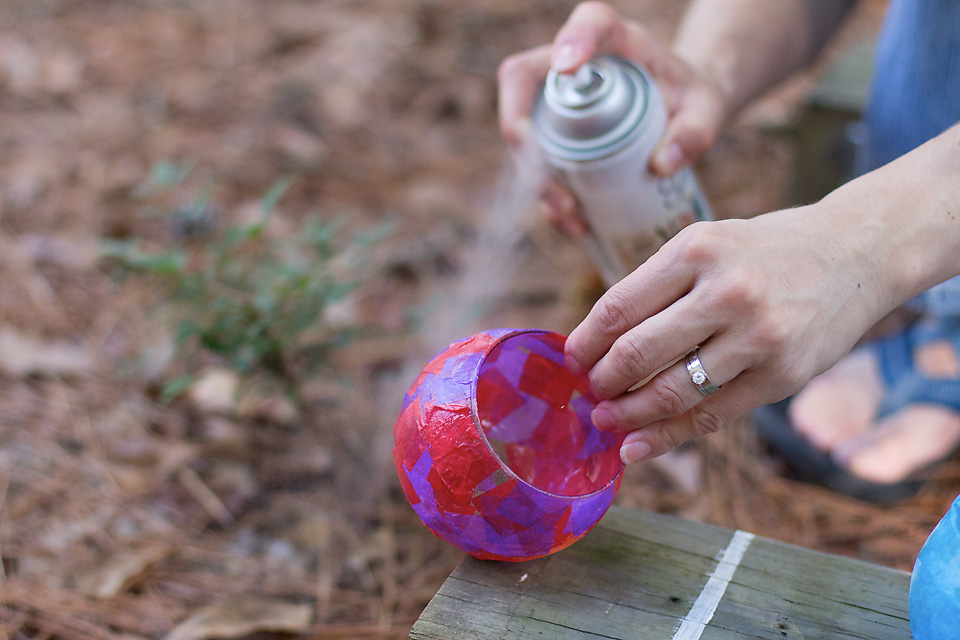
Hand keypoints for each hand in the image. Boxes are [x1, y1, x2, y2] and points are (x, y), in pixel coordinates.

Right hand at [497, 1, 727, 233]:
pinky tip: (574, 222)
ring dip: (534, 175)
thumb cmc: (689, 98)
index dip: (572, 39)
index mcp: (618, 42)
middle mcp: (575, 65)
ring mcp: (557, 101)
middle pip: (523, 80)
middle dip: (523, 130)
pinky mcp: (554, 134)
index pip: (590, 23)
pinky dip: (548, 197)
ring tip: (570, 212)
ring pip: (522, 128)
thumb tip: (661, 165)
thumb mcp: (706, 109)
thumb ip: (694, 131)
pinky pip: (535, 163)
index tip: (568, 67)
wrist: (680, 110)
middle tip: (544, 173)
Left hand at [563, 204, 883, 462]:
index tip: (571, 360)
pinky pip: (712, 415)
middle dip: (603, 382)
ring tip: (606, 421)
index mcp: (696, 250)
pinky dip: (668, 437)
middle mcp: (727, 292)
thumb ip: (657, 287)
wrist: (853, 254)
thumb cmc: (763, 251)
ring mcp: (758, 337)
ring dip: (629, 415)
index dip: (586, 342)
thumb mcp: (707, 244)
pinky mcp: (782, 375)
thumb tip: (597, 343)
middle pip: (638, 353)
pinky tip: (639, 446)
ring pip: (673, 392)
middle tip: (589, 394)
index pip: (619, 307)